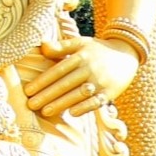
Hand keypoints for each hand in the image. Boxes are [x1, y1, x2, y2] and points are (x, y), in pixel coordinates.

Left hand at [24, 36, 139, 117]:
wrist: (128, 53)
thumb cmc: (98, 50)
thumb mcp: (81, 43)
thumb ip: (61, 46)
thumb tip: (41, 46)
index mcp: (80, 56)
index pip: (58, 70)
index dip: (42, 81)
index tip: (28, 91)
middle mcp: (90, 68)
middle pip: (65, 83)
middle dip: (47, 95)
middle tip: (31, 105)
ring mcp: (101, 80)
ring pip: (78, 94)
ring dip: (61, 103)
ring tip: (45, 111)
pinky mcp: (111, 92)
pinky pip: (97, 101)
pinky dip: (85, 107)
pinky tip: (72, 113)